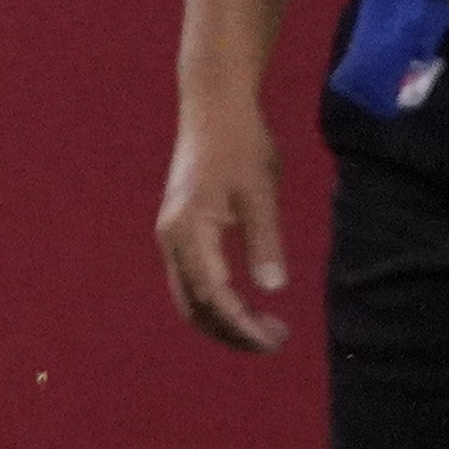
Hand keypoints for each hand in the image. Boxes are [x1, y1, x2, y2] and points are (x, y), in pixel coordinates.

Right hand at [158, 93, 289, 351]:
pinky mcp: (178, 230)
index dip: (244, 326)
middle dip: (233, 332)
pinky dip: (216, 301)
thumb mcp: (261, 192)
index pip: (214, 296)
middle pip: (195, 307)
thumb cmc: (241, 145)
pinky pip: (190, 281)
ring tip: (266, 326)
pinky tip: (246, 300)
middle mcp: (172, 238)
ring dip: (224, 319)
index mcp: (190, 230)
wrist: (213, 108)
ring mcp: (171, 235)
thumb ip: (265, 241)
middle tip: (277, 340)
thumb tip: (273, 290)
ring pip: (189, 298)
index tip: (276, 340)